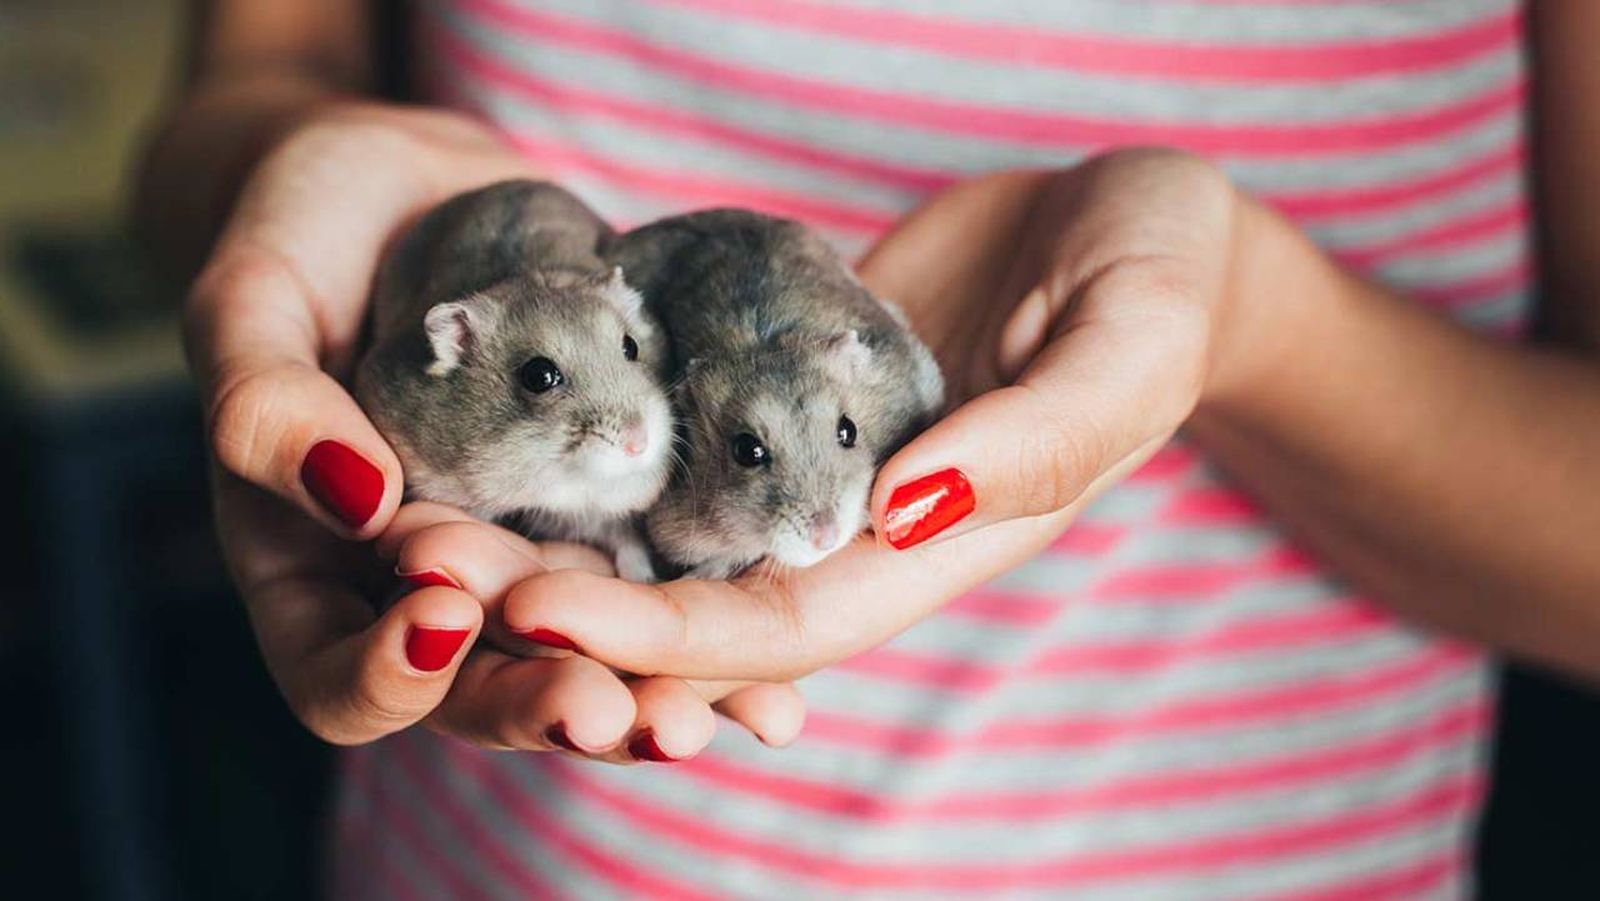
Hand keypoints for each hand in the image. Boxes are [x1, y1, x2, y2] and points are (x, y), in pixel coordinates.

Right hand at [187, 101, 802, 753]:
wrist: (413, 191)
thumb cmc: (302, 238)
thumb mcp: (254, 301)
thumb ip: (268, 401)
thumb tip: (359, 500)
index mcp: (317, 580)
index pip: (338, 681)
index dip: (386, 673)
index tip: (444, 613)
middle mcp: (428, 597)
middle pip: (483, 696)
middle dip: (550, 706)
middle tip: (615, 714)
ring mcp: (527, 564)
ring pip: (590, 663)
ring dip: (656, 696)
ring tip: (729, 715)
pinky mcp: (610, 520)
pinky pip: (663, 588)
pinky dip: (721, 631)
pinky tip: (785, 671)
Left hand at [487, 149, 1264, 680]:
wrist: (1132, 230)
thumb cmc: (1158, 282)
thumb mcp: (1125, 346)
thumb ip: (1033, 440)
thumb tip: (901, 506)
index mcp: (931, 549)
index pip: (773, 625)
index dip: (655, 635)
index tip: (532, 611)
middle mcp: (852, 533)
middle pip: (684, 602)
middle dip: (555, 598)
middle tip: (416, 557)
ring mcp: (806, 472)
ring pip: (655, 536)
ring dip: (541, 538)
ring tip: (411, 511)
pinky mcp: (774, 402)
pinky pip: (666, 447)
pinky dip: (580, 459)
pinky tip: (482, 434)